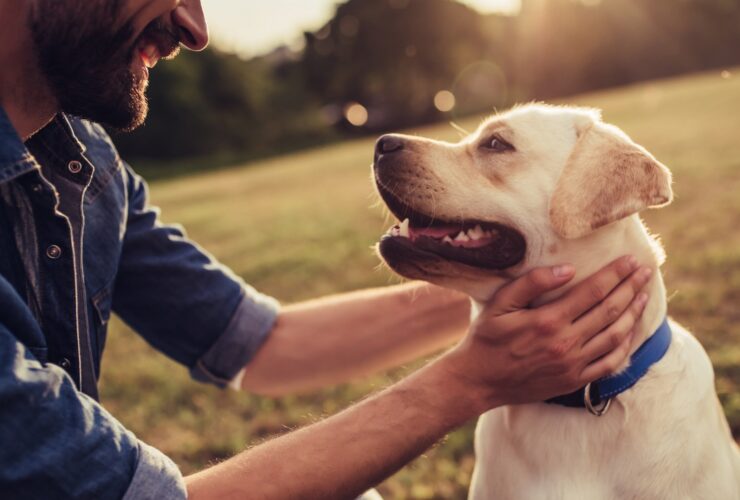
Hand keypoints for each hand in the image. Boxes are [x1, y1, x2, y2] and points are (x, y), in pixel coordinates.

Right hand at [441, 256, 651, 412]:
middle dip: (631, 288)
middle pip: (610, 310)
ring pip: (615, 336)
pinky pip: (609, 363)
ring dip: (633, 313)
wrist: (478, 381)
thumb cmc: (486, 338)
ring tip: (644, 295)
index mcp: (548, 320)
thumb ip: (531, 283)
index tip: (631, 260)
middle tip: (646, 272)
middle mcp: (565, 343)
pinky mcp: (574, 381)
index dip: (615, 274)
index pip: (593, 291)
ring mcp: (573, 364)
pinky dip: (625, 345)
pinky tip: (631, 331)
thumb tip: (567, 269)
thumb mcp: (500, 304)